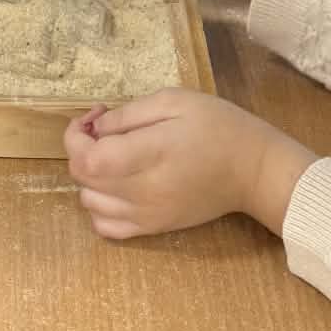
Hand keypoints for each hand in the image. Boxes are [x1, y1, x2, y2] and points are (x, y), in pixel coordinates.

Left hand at [65, 88, 314, 239]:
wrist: (254, 170)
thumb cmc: (218, 127)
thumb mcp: (175, 101)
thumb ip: (130, 114)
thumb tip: (96, 127)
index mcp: (150, 155)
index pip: (87, 158)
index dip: (76, 135)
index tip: (96, 115)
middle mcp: (143, 192)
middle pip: (84, 179)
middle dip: (82, 148)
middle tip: (106, 128)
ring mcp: (147, 215)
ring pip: (90, 203)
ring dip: (90, 177)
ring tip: (113, 156)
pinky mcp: (155, 229)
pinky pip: (107, 228)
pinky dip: (100, 208)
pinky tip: (116, 187)